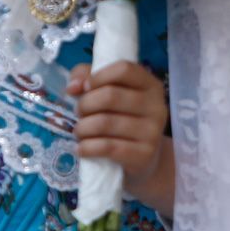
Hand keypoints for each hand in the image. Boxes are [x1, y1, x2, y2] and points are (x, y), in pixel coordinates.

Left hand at [68, 61, 171, 210]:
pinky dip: (87, 147)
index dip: (98, 76)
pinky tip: (82, 149)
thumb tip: (73, 86)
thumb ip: (89, 78)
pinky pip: (107, 147)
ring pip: (105, 123)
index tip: (84, 87)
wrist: (144, 161)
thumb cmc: (123, 120)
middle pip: (110, 96)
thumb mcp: (111, 93)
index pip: (124, 69)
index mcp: (150, 85)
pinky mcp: (144, 155)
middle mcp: (156, 106)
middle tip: (79, 113)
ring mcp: (152, 132)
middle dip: (85, 104)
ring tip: (80, 131)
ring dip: (82, 128)